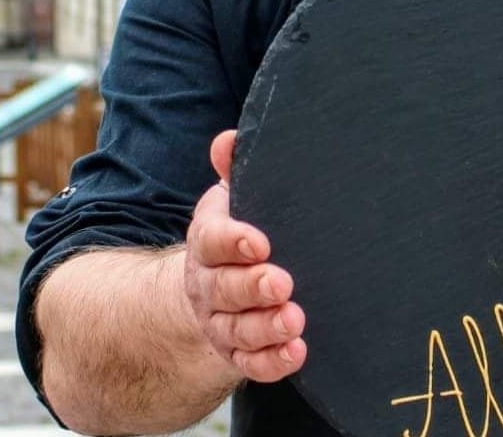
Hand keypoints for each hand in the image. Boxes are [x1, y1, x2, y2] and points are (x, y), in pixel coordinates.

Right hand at [183, 129, 307, 382]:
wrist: (212, 284)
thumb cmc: (234, 232)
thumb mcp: (231, 196)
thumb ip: (233, 168)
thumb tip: (230, 140)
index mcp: (206, 240)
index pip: (211, 240)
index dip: (232, 241)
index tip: (260, 241)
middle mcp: (207, 284)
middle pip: (224, 288)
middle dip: (253, 287)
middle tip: (282, 281)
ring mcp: (221, 321)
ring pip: (238, 329)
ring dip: (266, 327)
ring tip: (294, 320)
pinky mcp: (237, 351)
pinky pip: (249, 363)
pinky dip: (272, 361)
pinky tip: (296, 353)